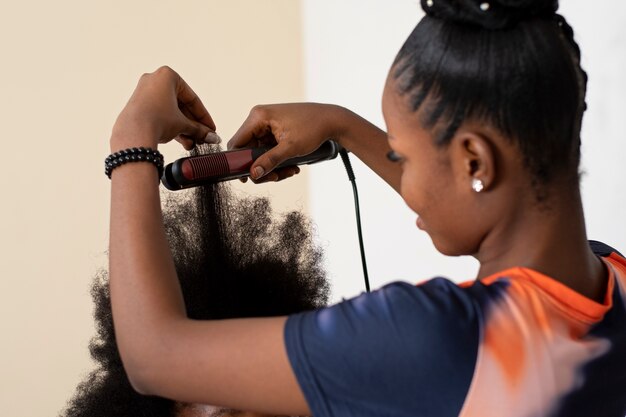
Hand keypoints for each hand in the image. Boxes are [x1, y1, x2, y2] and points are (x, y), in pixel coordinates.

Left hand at [111, 66, 218, 150]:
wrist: (134, 133)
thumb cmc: (156, 119)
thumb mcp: (183, 124)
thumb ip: (199, 129)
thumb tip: (211, 136)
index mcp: (167, 76)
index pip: (192, 98)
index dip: (204, 116)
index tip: (211, 128)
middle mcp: (154, 81)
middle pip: (181, 106)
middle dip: (193, 124)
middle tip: (202, 137)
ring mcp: (144, 93)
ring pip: (171, 112)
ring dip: (183, 128)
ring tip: (192, 142)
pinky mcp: (139, 107)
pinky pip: (160, 115)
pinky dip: (171, 126)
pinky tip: (181, 141)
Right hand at [228, 103, 346, 182]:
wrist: (332, 120)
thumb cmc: (313, 128)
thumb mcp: (290, 148)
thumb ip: (270, 161)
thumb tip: (254, 174)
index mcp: (258, 117)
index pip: (237, 143)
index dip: (238, 162)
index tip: (246, 178)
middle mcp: (259, 118)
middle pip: (248, 151)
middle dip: (262, 167)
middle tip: (277, 177)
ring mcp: (267, 125)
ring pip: (259, 153)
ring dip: (273, 166)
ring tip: (290, 171)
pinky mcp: (274, 130)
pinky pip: (268, 150)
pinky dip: (277, 160)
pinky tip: (291, 165)